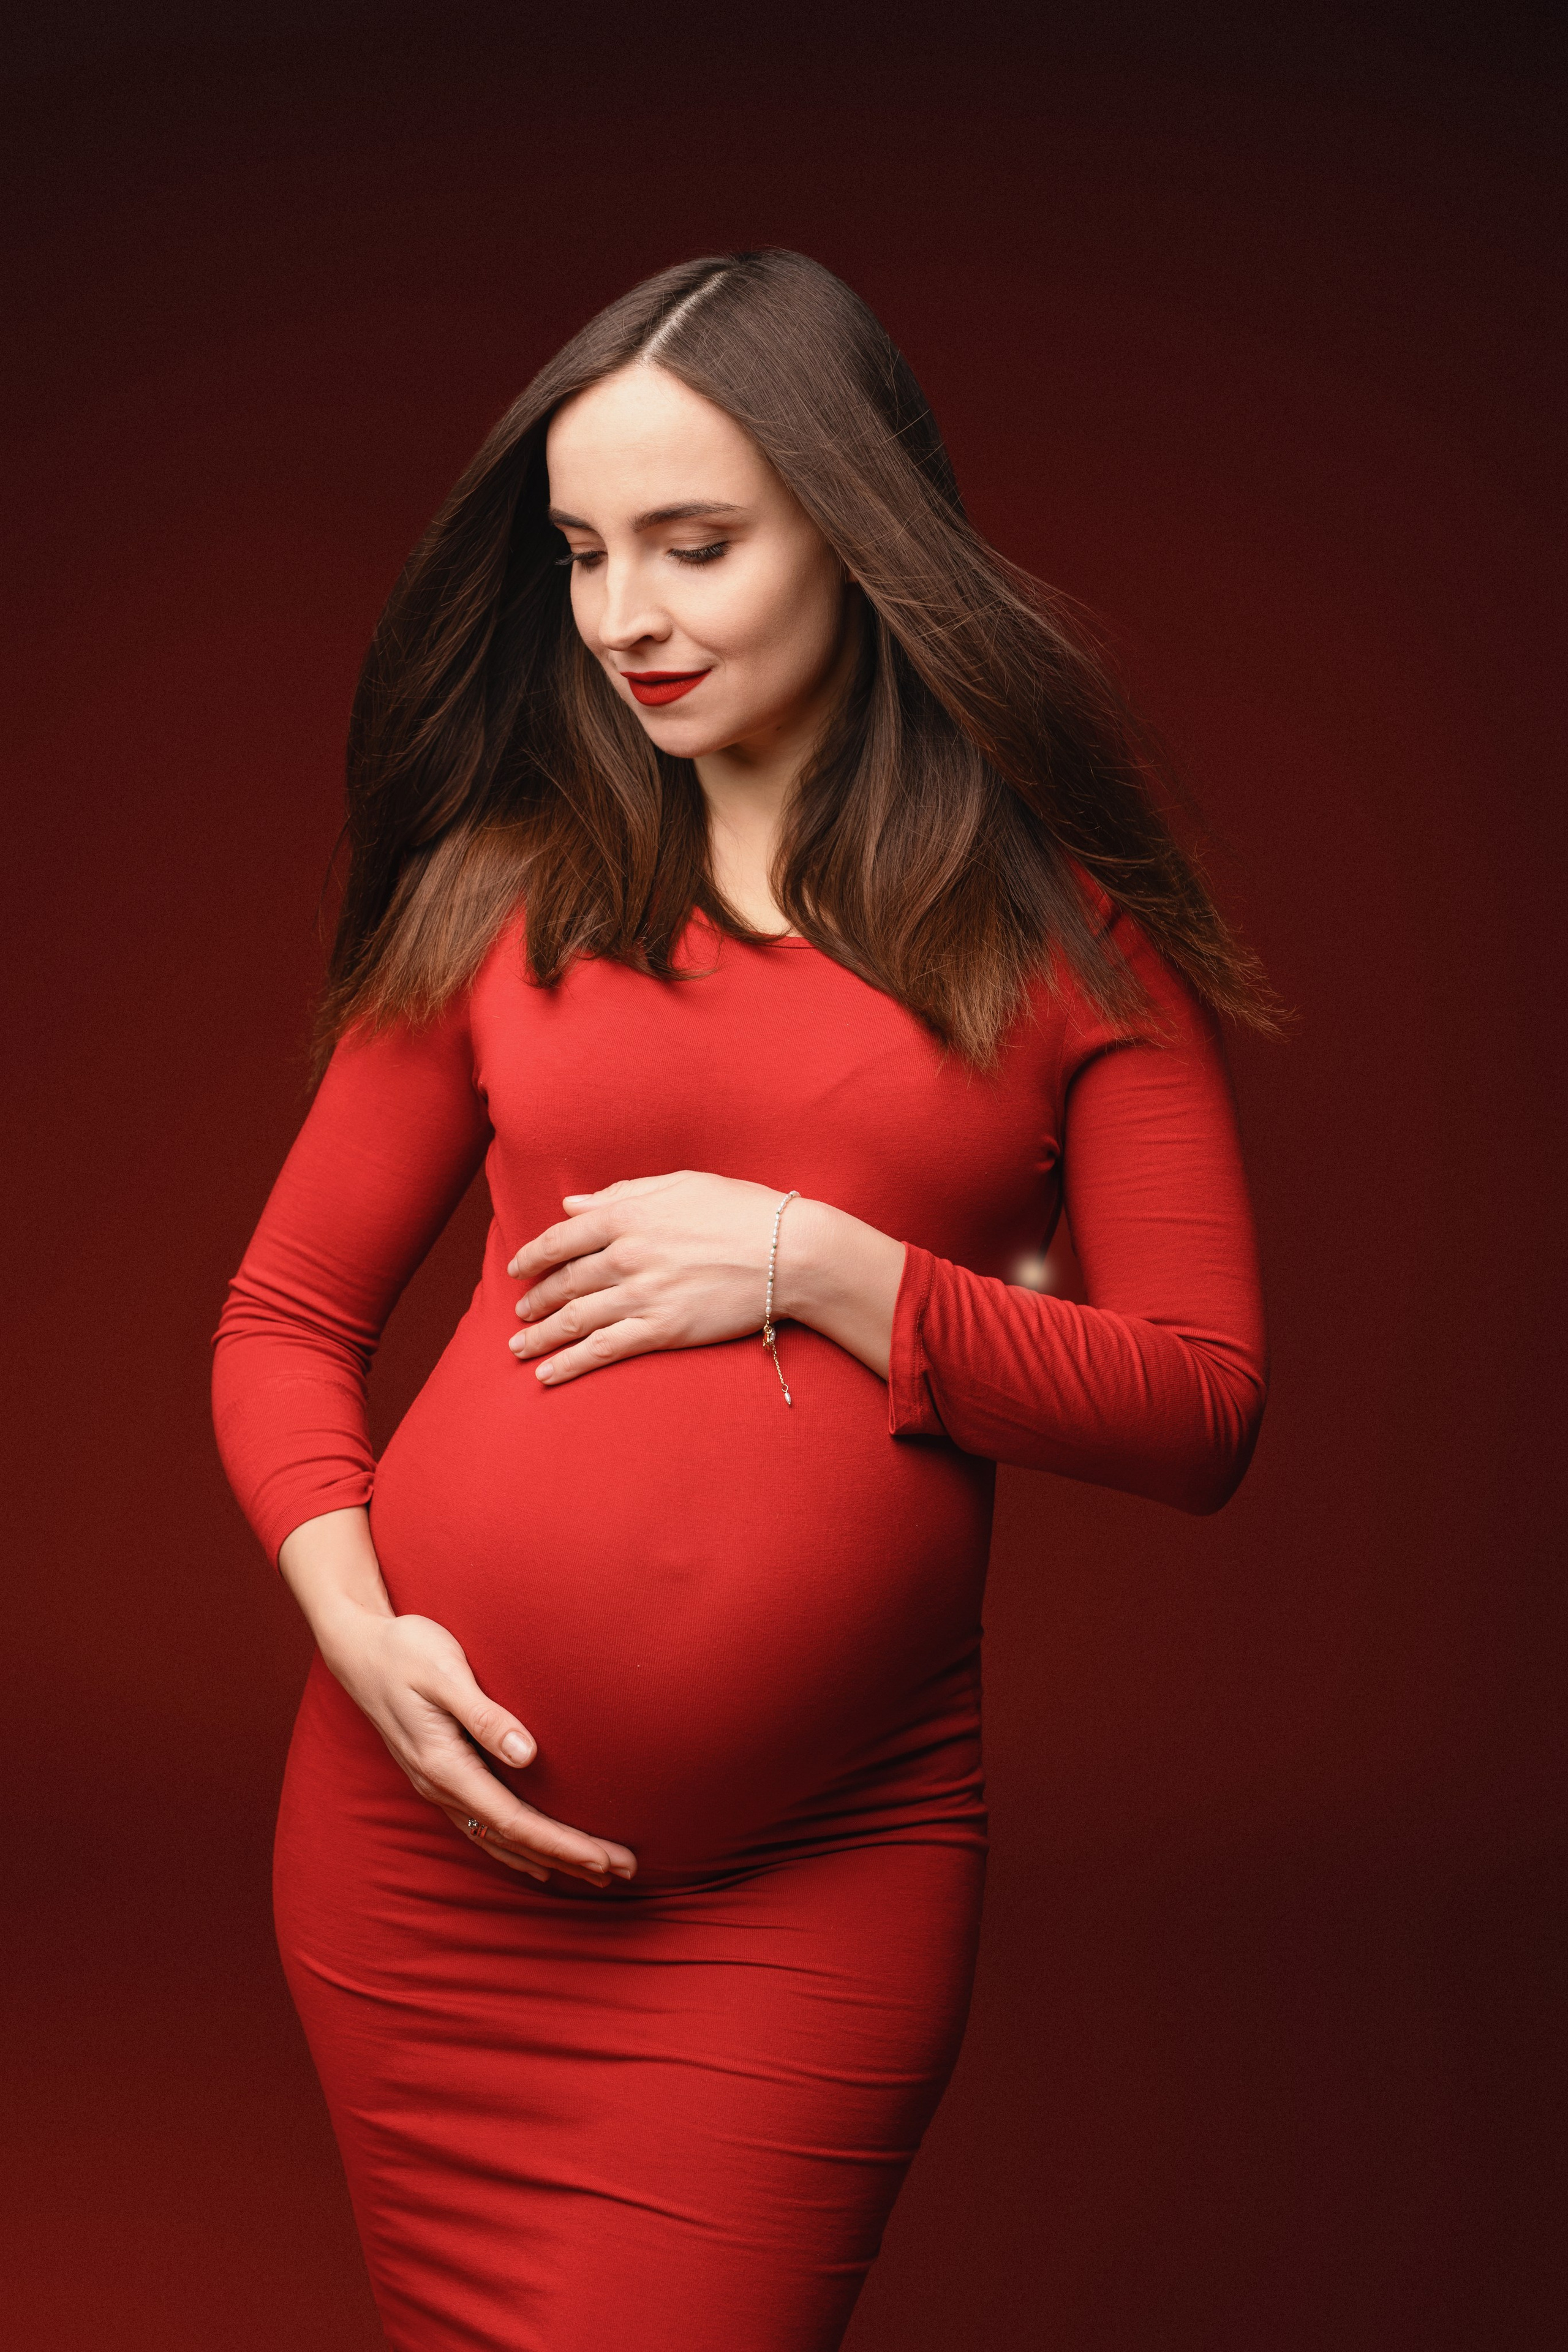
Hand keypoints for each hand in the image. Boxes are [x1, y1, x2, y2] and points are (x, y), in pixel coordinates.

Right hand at [318, 1603, 636, 1889]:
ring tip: (594, 1871)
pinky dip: (515, 1847)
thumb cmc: (404, 1651)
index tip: (605, 1859)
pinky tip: (535, 1857)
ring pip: (499, 1838)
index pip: (515, 1820)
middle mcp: (440, 1786)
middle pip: (513, 1838)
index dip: (562, 1844)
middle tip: (624, 1870)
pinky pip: (483, 1827)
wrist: (357, 1649)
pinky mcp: (440, 1775)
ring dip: (548, 1857)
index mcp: (445, 1765)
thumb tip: (528, 1754)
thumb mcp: (444, 1673)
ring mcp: (438, 1785)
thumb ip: (484, 1715)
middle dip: (568, 1858)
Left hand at [506, 1170, 790, 1386]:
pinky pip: (602, 1350)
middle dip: (534, 1300)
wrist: (790, 1251)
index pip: (561, 1238)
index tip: (517, 1269)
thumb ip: (621, 1194)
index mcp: (627, 1216)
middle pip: (563, 1282)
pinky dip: (569, 1364)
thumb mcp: (680, 1185)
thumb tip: (572, 1205)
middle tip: (519, 1312)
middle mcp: (626, 1256)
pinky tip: (547, 1375)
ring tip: (518, 1349)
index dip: (532, 1256)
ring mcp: (642, 1296)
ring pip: (574, 1319)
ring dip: (539, 1337)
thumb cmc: (741, 1210)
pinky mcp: (662, 1331)